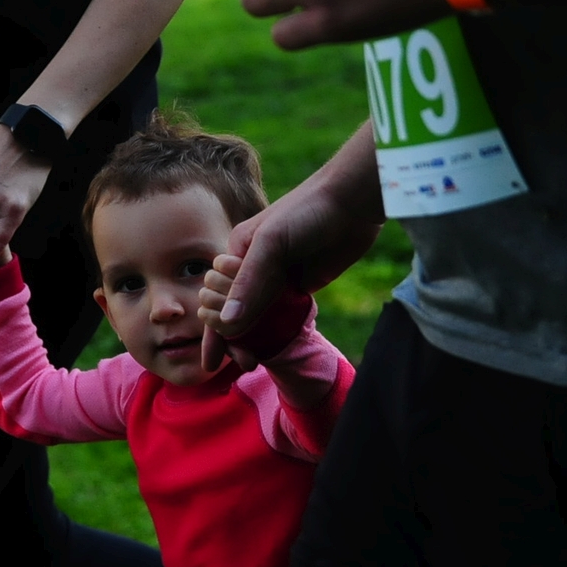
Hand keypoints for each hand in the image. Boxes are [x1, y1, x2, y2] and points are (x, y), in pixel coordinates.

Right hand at [198, 130, 382, 368]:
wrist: (352, 202)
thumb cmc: (306, 211)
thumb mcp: (272, 242)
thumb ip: (249, 283)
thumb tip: (226, 323)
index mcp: (237, 252)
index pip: (215, 297)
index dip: (213, 329)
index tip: (215, 361)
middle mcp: (253, 267)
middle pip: (234, 310)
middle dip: (232, 339)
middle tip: (243, 364)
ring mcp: (278, 278)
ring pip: (258, 316)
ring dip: (253, 340)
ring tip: (252, 365)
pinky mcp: (300, 285)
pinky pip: (282, 314)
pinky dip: (275, 331)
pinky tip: (274, 348)